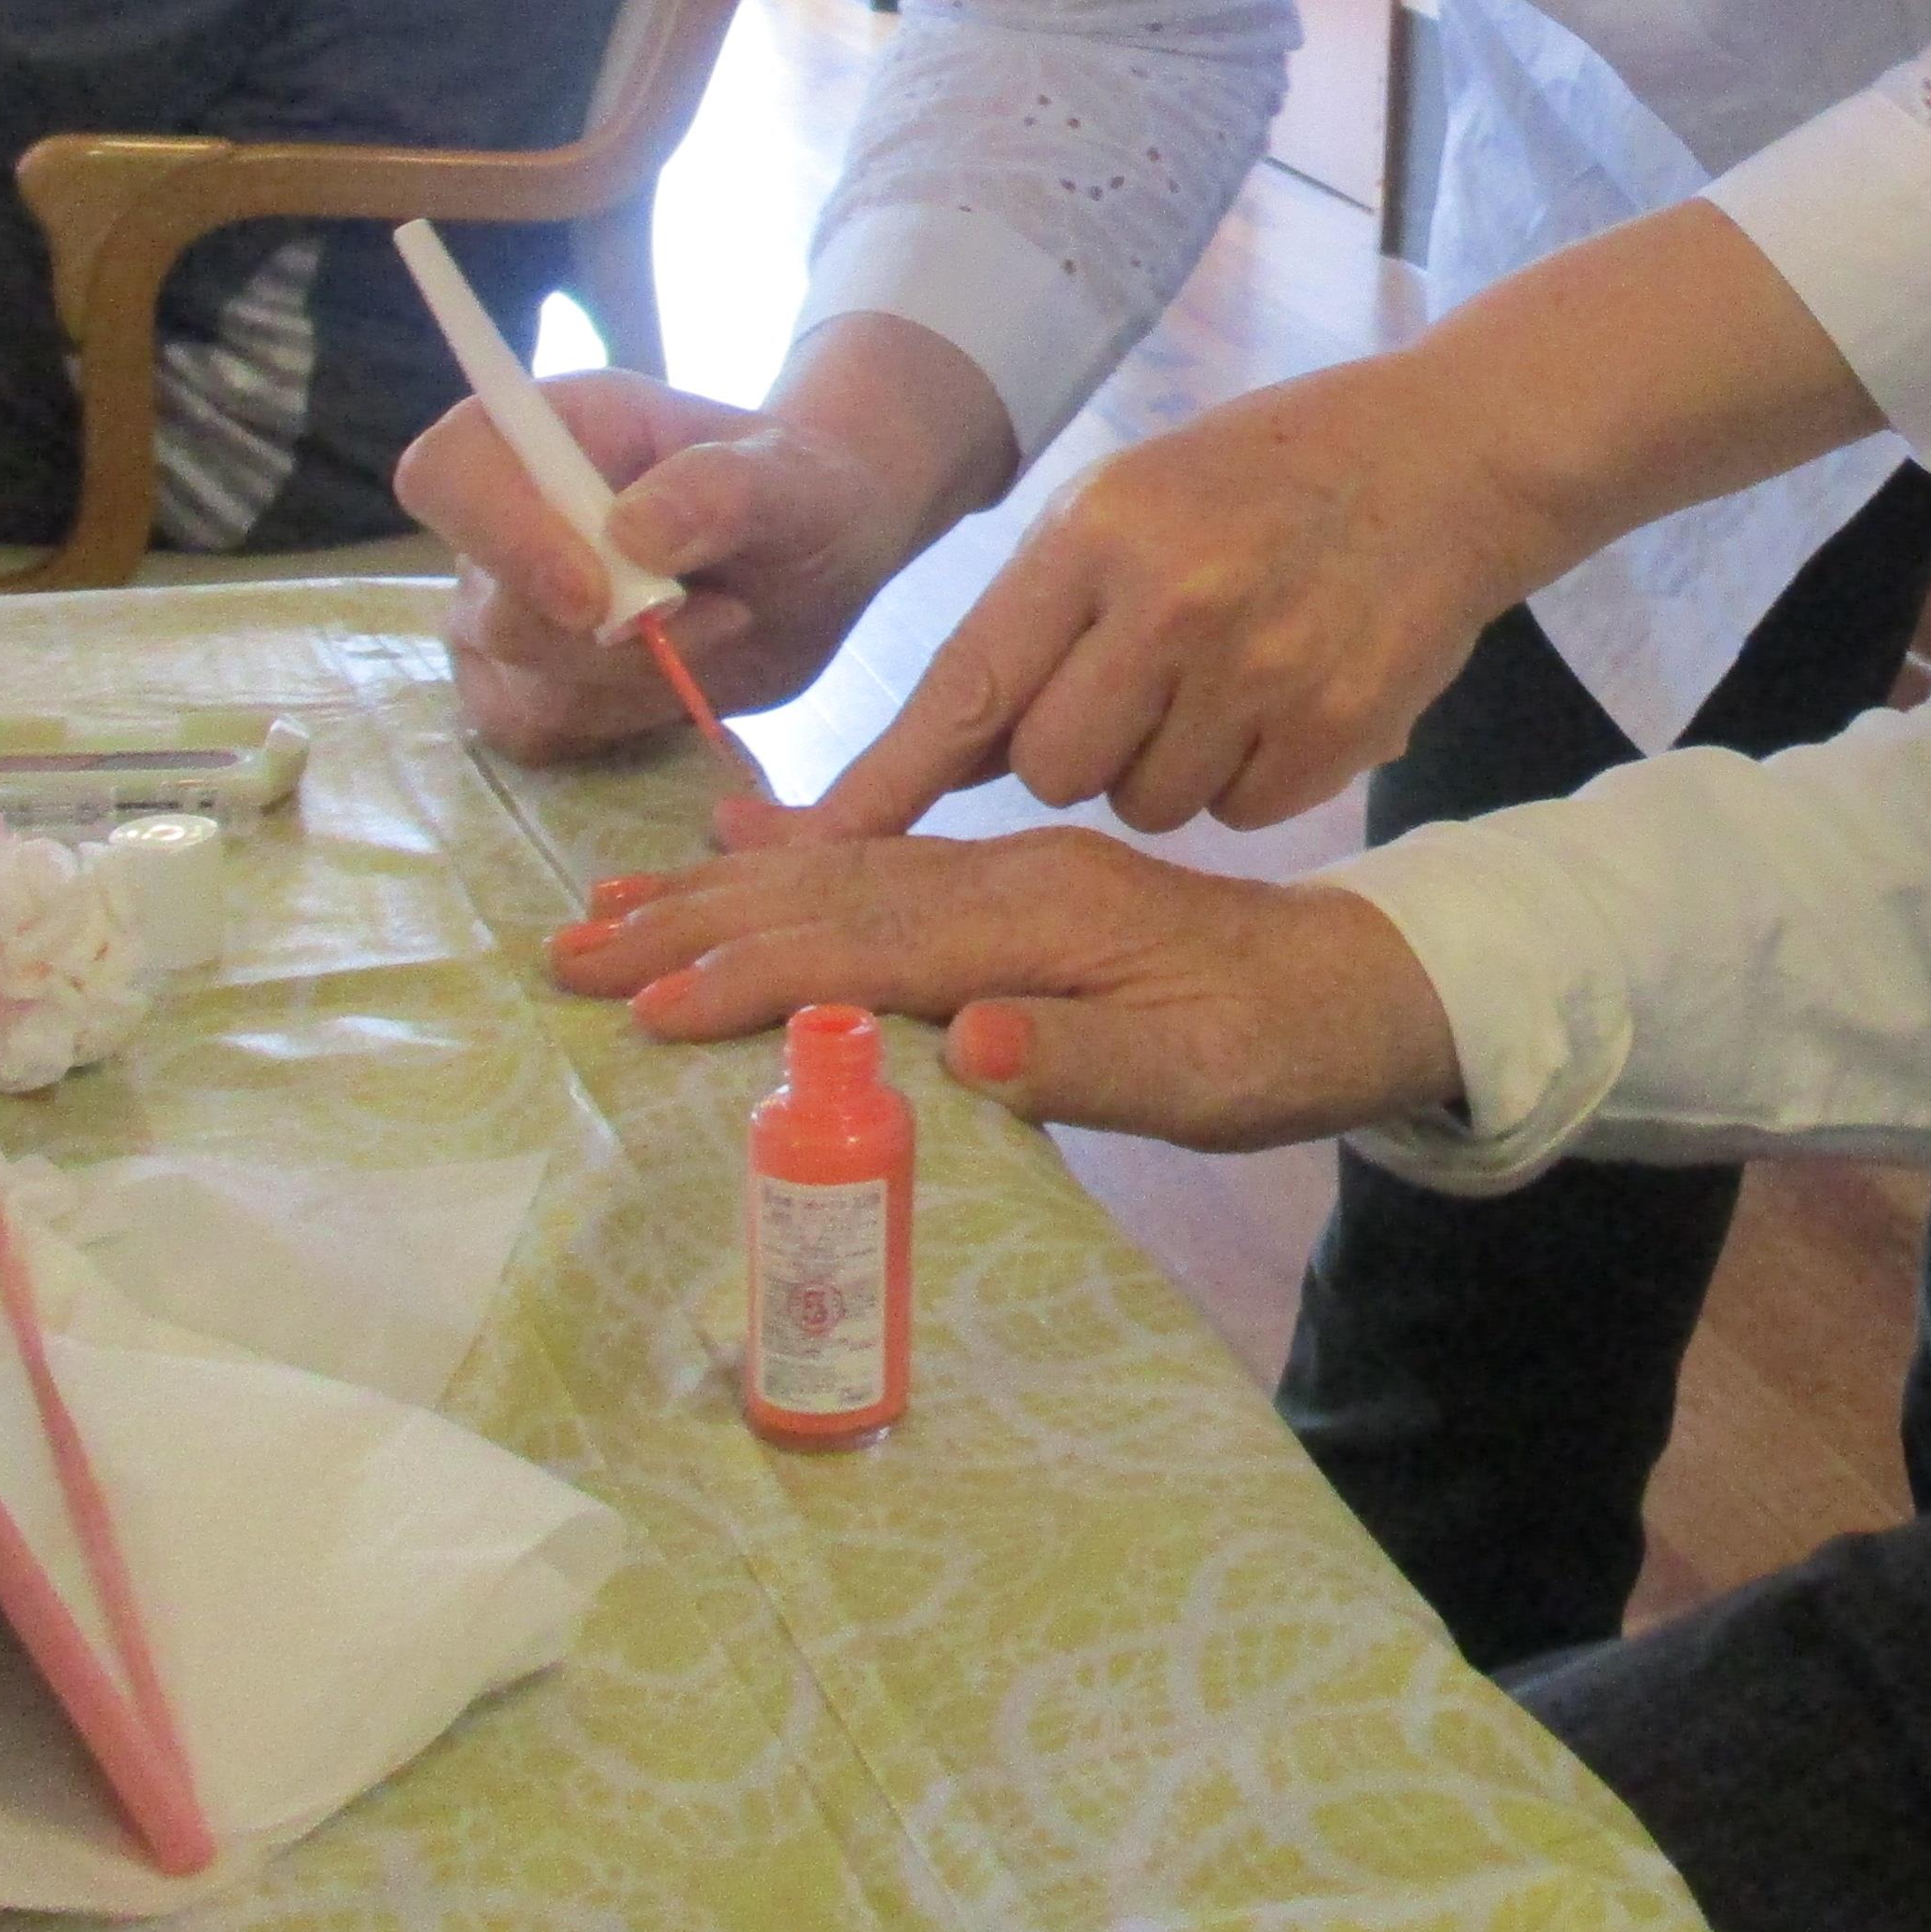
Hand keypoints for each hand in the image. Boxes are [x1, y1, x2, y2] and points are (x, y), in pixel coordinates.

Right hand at [403, 368, 932, 760]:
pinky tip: (683, 675)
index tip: (595, 597)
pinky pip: (540, 735)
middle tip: (723, 612)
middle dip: (614, 641)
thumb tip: (633, 533)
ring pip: (520, 688)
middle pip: (488, 609)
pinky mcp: (521, 688)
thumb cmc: (797, 495)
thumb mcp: (796, 479)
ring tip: (721, 628)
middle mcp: (500, 520)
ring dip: (636, 683)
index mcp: (548, 431)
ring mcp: (497, 609)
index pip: (446, 475)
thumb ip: (724, 489)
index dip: (500, 538)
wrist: (812, 565)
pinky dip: (625, 721)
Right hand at [551, 827, 1461, 1147]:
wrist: (1361, 981)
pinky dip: (792, 867)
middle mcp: (1014, 877)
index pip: (869, 949)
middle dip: (694, 925)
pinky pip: (878, 871)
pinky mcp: (1015, 885)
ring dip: (720, 895)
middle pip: (828, 898)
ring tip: (612, 908)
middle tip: (569, 952)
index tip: (645, 1010)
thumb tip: (968, 1047)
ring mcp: (1012, 873)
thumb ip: (1088, 1063)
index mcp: (1046, 918)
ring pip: (839, 879)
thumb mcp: (1206, 1080)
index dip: (754, 978)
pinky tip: (741, 851)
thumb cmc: (1282, 1046)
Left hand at [814, 348, 1556, 842]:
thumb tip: (939, 757)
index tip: (808, 847)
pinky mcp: (1338, 727)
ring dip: (1164, 768)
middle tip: (1137, 685)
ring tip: (1225, 677)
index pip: (967, 683)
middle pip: (1049, 771)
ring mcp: (1262, 669)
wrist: (1452, 455)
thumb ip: (1038, 620)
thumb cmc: (1266, 476)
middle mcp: (1173, 601)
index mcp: (1098, 531)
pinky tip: (1285, 697)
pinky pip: (1239, 812)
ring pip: (1144, 805)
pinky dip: (1248, 778)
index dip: (889, 779)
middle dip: (1074, 752)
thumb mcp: (1131, 504)